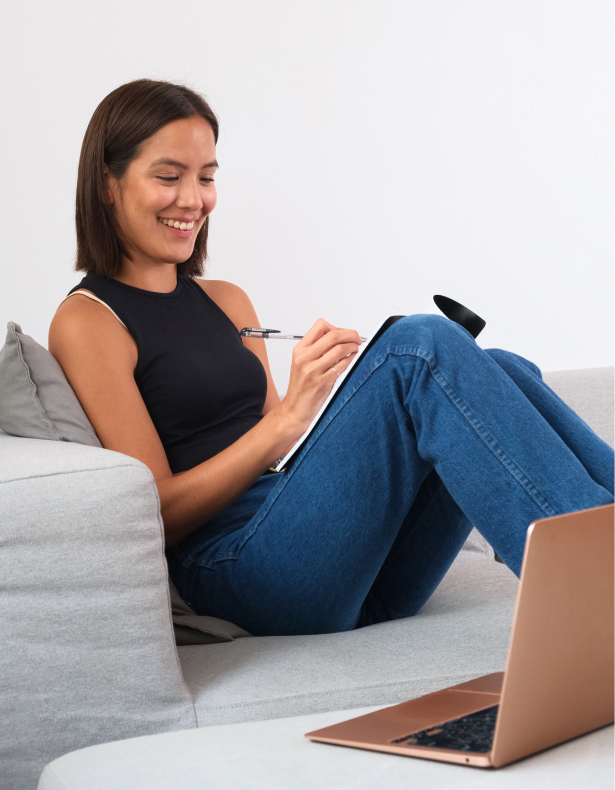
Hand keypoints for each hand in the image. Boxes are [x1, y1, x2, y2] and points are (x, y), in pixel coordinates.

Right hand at [276, 319, 361, 438]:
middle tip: (357, 338)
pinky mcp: (322, 382)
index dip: (336, 327)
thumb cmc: (301, 387)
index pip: (320, 326)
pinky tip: (352, 360)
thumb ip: (317, 349)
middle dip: (350, 334)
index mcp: (300, 350)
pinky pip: (342, 365)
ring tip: (355, 349)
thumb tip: (340, 336)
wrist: (295, 409)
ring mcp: (313, 370)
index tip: (344, 333)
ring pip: (340, 349)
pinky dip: (351, 359)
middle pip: (333, 335)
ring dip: (353, 347)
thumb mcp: (302, 363)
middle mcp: (305, 358)